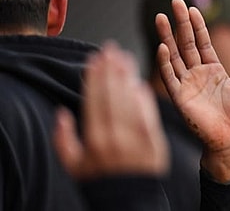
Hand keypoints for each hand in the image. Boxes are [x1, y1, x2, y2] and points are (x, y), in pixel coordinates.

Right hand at [52, 41, 168, 178]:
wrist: (131, 200)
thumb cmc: (101, 182)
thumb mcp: (74, 166)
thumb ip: (64, 139)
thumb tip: (62, 113)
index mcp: (94, 139)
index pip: (95, 99)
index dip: (95, 77)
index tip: (95, 59)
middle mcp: (115, 135)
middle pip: (113, 94)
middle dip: (111, 69)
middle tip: (111, 49)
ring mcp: (136, 136)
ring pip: (131, 98)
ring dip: (128, 76)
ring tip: (125, 58)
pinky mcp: (153, 138)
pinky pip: (147, 112)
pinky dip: (143, 96)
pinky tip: (139, 82)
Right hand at [155, 0, 229, 182]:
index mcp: (214, 71)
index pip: (202, 43)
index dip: (197, 26)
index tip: (192, 8)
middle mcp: (198, 75)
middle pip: (186, 44)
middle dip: (180, 23)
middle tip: (174, 2)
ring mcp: (188, 85)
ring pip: (174, 56)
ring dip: (167, 37)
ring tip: (161, 17)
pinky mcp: (181, 98)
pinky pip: (170, 77)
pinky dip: (165, 63)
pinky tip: (162, 47)